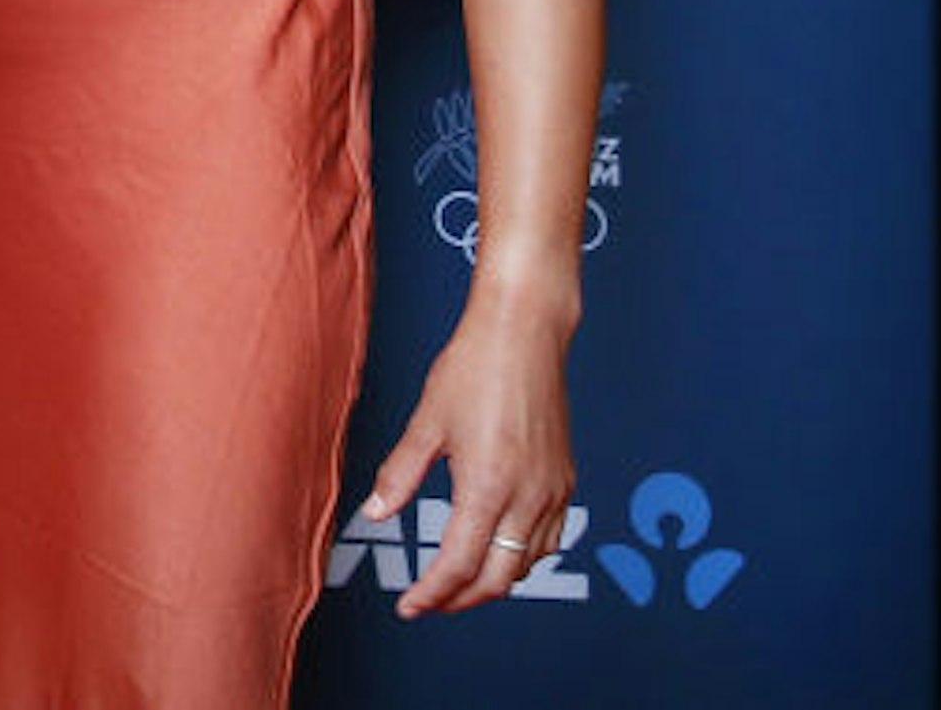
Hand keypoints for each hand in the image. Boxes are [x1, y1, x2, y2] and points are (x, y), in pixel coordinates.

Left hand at [359, 288, 577, 615]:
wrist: (526, 334)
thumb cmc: (473, 368)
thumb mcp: (427, 422)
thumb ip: (400, 474)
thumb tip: (375, 514)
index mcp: (488, 487)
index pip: (459, 566)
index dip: (432, 595)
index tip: (409, 606)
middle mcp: (528, 497)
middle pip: (497, 578)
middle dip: (460, 599)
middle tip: (428, 602)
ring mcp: (553, 492)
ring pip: (527, 564)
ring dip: (492, 581)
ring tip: (456, 581)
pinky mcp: (566, 481)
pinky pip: (549, 540)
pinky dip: (522, 557)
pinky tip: (498, 550)